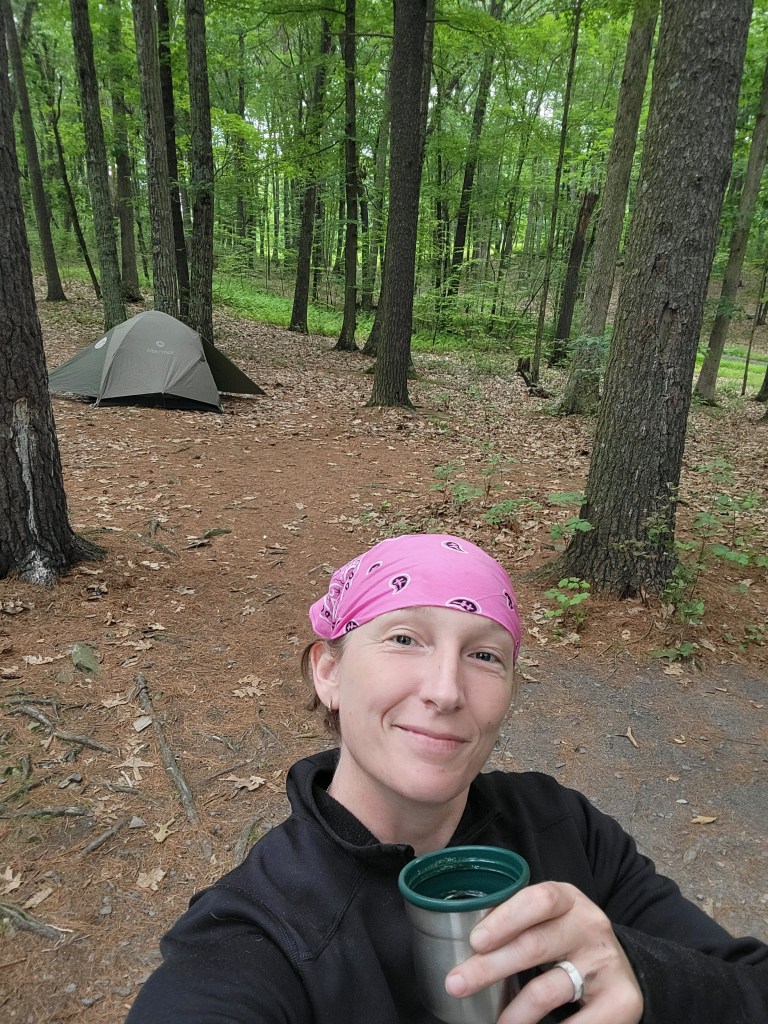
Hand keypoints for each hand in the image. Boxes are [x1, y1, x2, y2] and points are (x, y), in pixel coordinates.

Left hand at [444, 881, 642, 1023]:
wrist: (619, 968)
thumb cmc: (566, 940)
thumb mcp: (547, 920)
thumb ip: (516, 924)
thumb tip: (466, 950)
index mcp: (569, 899)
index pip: (539, 900)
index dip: (505, 919)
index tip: (475, 941)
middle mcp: (590, 926)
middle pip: (535, 945)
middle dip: (489, 967)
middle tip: (457, 983)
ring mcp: (606, 963)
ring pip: (548, 989)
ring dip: (514, 1012)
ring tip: (496, 1023)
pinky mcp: (621, 1000)